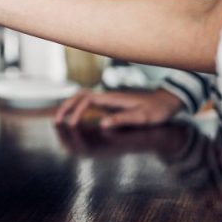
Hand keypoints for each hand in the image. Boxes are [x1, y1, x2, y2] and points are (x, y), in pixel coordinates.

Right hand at [54, 88, 183, 128]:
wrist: (166, 101)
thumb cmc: (156, 110)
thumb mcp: (142, 117)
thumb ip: (122, 119)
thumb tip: (102, 124)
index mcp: (112, 98)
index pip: (86, 100)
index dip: (76, 112)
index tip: (72, 125)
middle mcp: (106, 96)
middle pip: (78, 96)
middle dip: (65, 107)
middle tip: (56, 120)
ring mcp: (107, 99)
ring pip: (81, 98)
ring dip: (69, 106)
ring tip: (60, 119)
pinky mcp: (109, 104)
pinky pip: (87, 103)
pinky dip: (77, 109)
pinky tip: (74, 118)